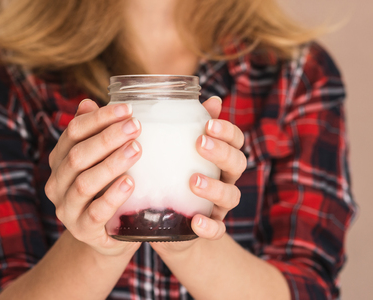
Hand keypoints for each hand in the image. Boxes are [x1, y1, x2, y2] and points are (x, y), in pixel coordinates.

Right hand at [45, 99, 142, 255]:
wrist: (108, 235)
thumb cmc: (107, 190)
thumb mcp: (100, 162)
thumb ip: (94, 135)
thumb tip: (87, 102)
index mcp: (60, 160)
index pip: (73, 132)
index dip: (98, 118)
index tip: (127, 108)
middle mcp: (57, 183)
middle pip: (77, 155)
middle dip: (107, 138)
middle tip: (135, 127)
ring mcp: (67, 209)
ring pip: (84, 183)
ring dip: (111, 164)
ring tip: (136, 150)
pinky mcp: (82, 231)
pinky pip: (95, 213)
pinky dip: (112, 196)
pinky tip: (130, 183)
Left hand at [151, 96, 245, 252]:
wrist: (168, 227)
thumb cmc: (172, 181)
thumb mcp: (175, 154)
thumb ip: (188, 127)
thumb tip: (211, 99)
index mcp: (219, 159)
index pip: (235, 141)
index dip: (228, 131)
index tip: (209, 123)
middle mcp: (225, 180)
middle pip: (237, 164)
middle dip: (221, 152)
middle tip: (199, 143)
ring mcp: (219, 207)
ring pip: (231, 196)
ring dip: (215, 187)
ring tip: (193, 181)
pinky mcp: (210, 229)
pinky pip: (217, 230)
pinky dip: (210, 226)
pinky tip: (196, 221)